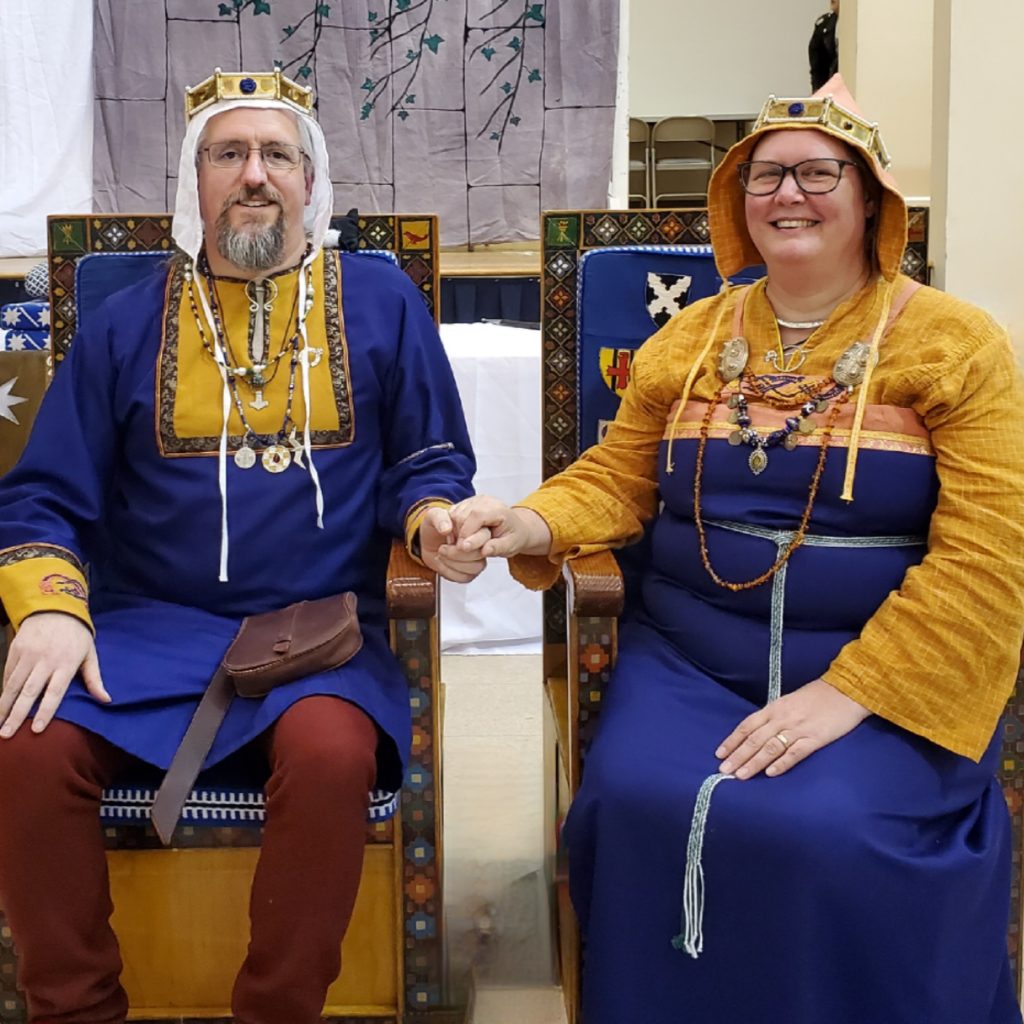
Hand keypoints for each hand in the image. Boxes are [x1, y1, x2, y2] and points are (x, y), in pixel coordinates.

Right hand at [0, 612, 108, 737]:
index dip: (46, 712)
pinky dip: (3, 690)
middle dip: (17, 715)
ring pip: (13, 685)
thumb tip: (106, 700)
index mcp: (66, 664)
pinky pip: (7, 673)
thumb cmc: (77, 635)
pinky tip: (0, 705)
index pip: (54, 692)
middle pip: (29, 692)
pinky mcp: (16, 649)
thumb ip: (95, 679)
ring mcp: (28, 655)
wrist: (56, 608)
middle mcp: (45, 661)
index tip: (37, 730)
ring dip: (4, 706)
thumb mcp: (90, 654)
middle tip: (7, 735)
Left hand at [418, 506, 487, 582]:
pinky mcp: (469, 572)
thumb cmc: (435, 527)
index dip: (471, 540)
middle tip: (443, 548)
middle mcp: (480, 543)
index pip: (484, 535)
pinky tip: (442, 563)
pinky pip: (466, 577)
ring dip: (454, 563)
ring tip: (441, 553)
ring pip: (475, 567)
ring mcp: (476, 559)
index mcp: (476, 527)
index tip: (455, 541)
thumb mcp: (433, 516)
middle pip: (480, 553)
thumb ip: (439, 518)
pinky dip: (450, 572)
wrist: (427, 541)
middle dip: (458, 553)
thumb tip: (446, 528)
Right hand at [448, 496, 551, 558]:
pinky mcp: (466, 504)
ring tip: (462, 544)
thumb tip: (484, 551)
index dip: (467, 532)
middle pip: (462, 514)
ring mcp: (474, 500)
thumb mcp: (510, 546)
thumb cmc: (513, 537)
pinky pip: (452, 514)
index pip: (477, 515)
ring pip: (454, 514)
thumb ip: (498, 548)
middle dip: (459, 533)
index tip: (464, 548)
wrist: (516, 528)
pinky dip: (452, 527)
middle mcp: (485, 501)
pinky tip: (459, 537)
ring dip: (454, 531)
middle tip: (462, 549)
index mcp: (498, 509)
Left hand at [715, 678, 869, 779]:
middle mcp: (782, 718)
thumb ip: (774, 716)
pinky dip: (782, 763)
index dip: (733, 740)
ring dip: (754, 762)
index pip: (747, 725)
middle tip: (724, 770)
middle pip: (755, 739)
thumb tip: (757, 732)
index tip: (720, 754)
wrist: (847, 690)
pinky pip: (795, 752)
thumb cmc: (817, 696)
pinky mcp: (816, 738)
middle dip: (738, 755)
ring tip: (741, 775)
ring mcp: (799, 728)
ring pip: (770, 747)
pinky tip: (770, 773)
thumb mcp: (790, 701)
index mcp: (775, 708)